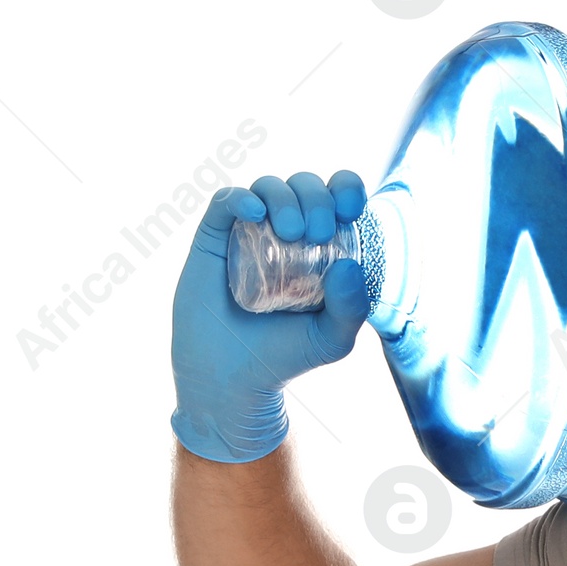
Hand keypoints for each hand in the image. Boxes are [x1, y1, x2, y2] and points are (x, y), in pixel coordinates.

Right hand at [170, 169, 369, 462]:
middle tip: (318, 233)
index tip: (351, 208)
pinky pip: (227, 201)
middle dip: (317, 198)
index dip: (346, 188)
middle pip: (305, 188)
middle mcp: (286, 232)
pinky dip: (242, 199)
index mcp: (321, 246)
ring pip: (269, 188)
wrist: (232, 377)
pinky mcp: (215, 237)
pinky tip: (256, 215)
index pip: (337, 198)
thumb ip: (351, 309)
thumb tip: (349, 264)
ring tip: (292, 233)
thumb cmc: (285, 356)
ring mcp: (249, 231)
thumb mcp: (331, 340)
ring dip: (284, 198)